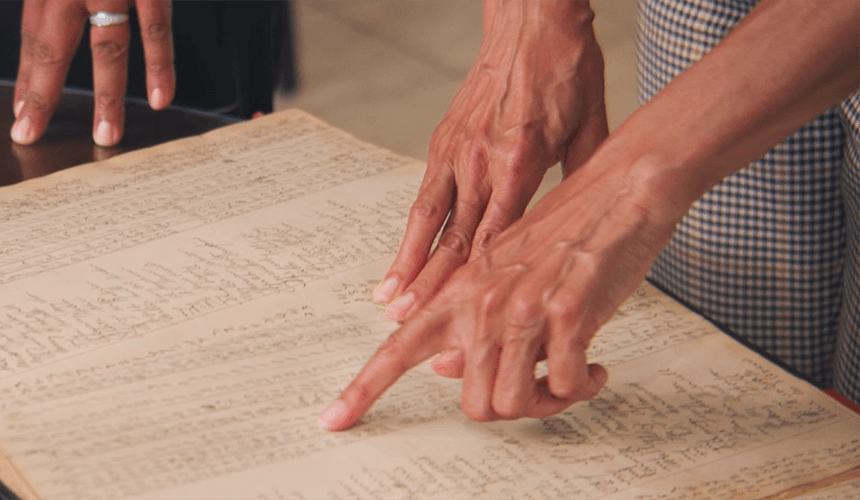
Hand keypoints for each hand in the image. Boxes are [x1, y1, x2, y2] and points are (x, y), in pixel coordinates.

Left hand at [12, 0, 174, 146]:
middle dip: (42, 96)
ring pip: (108, 49)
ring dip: (107, 98)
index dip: (27, 74)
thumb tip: (58, 26)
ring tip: (107, 137)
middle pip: (52, 48)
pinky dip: (159, 66)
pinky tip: (159, 98)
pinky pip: (155, 30)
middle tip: (30, 135)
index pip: (33, 33)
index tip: (21, 109)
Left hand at [324, 157, 681, 429]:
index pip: (395, 349)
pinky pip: (565, 386)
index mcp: (459, 293)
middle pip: (474, 402)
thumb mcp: (504, 276)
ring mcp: (520, 309)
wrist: (619, 193)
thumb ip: (469, 322)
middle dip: (513, 410)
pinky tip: (594, 365)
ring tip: (571, 377)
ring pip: (515, 403)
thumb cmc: (568, 233)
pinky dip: (582, 386)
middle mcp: (480, 303)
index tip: (333, 420)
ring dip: (550, 403)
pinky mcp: (565, 314)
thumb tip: (441, 368)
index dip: (362, 390)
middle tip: (543, 392)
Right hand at [373, 0, 608, 321]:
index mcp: (521, 156)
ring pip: (429, 218)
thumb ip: (582, 179)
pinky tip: (402, 257)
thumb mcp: (592, 126)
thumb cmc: (567, 68)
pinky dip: (412, 232)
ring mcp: (457, 149)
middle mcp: (481, 156)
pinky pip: (426, 195)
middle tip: (407, 320)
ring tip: (388, 299)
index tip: (466, 311)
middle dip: (430, 282)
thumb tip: (583, 226)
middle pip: (454, 233)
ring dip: (408, 263)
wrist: (533, 21)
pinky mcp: (444, 140)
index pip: (497, 231)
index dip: (479, 277)